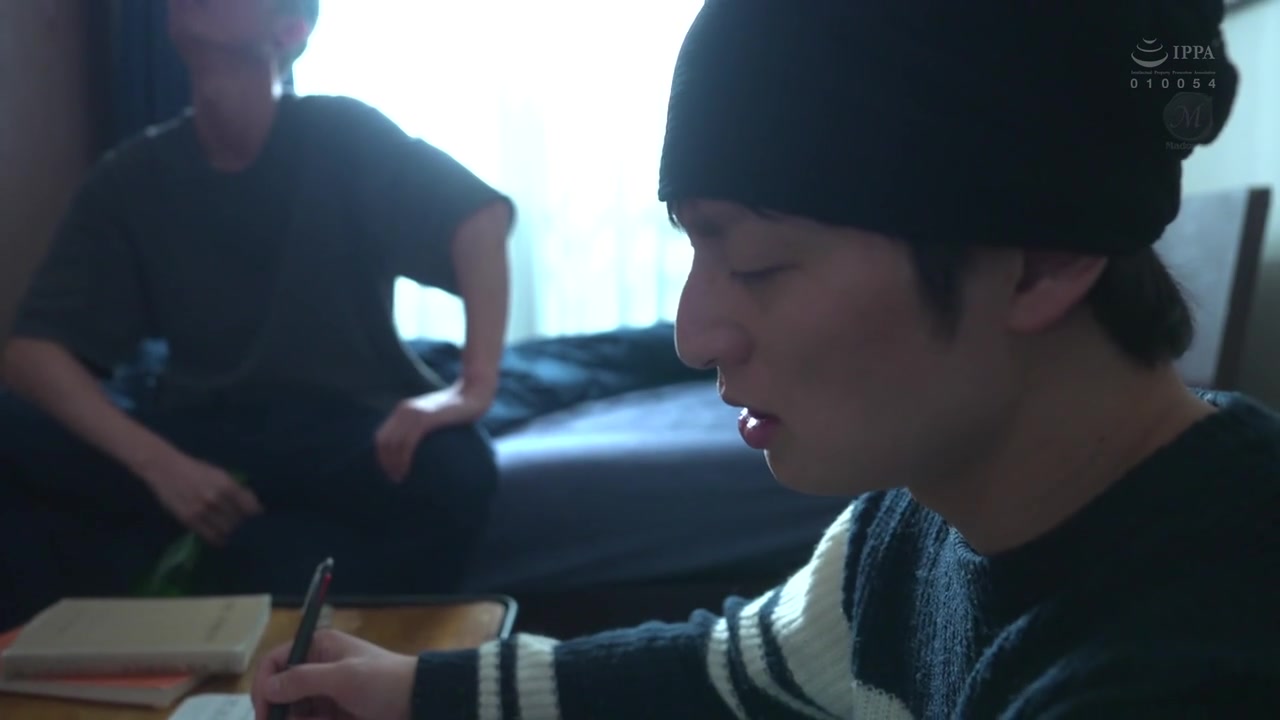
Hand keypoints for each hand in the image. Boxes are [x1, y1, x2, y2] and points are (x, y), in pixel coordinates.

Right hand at [137, 450, 262, 545]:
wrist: (165, 468)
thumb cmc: (195, 469)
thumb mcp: (219, 474)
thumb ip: (235, 488)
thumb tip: (252, 504)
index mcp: (227, 485)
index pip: (250, 508)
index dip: (255, 514)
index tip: (255, 517)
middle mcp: (216, 499)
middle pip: (239, 521)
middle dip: (243, 523)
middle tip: (242, 524)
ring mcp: (202, 511)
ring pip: (226, 531)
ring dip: (231, 532)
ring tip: (230, 530)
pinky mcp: (189, 520)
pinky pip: (210, 536)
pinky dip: (219, 539)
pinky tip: (220, 537)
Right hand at [251, 629, 416, 719]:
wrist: (420, 701)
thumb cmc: (383, 682)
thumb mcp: (343, 677)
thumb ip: (303, 680)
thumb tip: (268, 686)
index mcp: (318, 648)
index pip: (275, 662)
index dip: (264, 686)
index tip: (264, 713)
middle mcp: (317, 668)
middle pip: (280, 692)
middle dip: (278, 712)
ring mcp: (325, 694)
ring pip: (294, 712)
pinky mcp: (333, 714)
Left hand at [373, 380, 494, 481]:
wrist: (472, 394)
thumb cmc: (458, 410)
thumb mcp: (434, 417)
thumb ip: (423, 426)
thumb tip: (417, 448)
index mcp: (403, 410)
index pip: (381, 436)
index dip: (381, 456)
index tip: (389, 471)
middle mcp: (404, 410)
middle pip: (383, 441)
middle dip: (385, 462)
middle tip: (394, 478)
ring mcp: (414, 413)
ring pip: (393, 443)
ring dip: (393, 464)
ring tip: (400, 478)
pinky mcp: (425, 419)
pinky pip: (407, 442)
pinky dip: (403, 458)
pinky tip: (406, 470)